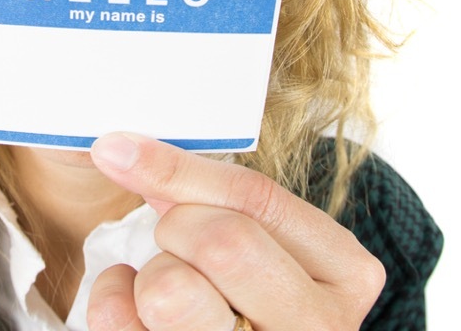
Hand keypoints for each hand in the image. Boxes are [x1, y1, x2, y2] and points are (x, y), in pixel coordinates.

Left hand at [86, 133, 384, 330]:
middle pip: (224, 243)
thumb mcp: (271, 237)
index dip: (179, 168)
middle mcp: (318, 326)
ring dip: (152, 273)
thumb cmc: (258, 288)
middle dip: (178, 228)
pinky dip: (114, 301)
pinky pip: (123, 324)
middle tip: (175, 241)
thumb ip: (220, 196)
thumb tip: (127, 153)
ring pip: (171, 292)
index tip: (116, 147)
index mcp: (346, 272)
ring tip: (169, 285)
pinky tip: (137, 308)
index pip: (259, 199)